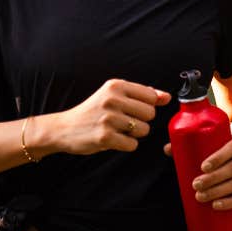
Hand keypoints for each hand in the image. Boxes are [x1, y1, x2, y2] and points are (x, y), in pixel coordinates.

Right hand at [55, 79, 170, 154]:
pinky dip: (126, 145)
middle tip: (125, 122)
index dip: (146, 106)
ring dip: (134, 134)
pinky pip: (132, 144)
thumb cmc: (94, 111)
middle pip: (150, 114)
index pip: (151, 96)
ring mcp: (108, 118)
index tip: (133, 109)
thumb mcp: (114, 95)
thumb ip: (142, 94)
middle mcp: (112, 99)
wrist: (64, 128)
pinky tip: (114, 139)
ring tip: (118, 130)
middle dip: (141, 121)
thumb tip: (167, 97)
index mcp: (116, 85)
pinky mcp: (104, 137)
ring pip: (143, 130)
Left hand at [182, 132, 231, 209]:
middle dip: (213, 178)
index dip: (219, 157)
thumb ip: (198, 142)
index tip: (202, 166)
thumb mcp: (225, 138)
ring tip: (200, 196)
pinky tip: (216, 205)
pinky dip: (230, 202)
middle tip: (195, 184)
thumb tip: (168, 149)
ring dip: (218, 192)